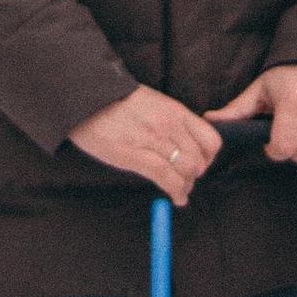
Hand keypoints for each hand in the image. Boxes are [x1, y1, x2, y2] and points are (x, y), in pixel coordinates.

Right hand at [67, 85, 223, 205]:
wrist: (86, 98)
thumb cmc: (116, 102)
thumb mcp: (152, 103)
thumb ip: (170, 122)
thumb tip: (183, 146)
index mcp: (175, 111)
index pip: (210, 140)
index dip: (209, 158)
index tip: (201, 164)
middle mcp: (169, 124)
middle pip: (198, 160)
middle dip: (195, 175)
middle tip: (187, 181)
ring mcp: (153, 139)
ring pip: (184, 170)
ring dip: (185, 186)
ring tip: (180, 191)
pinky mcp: (134, 154)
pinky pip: (165, 177)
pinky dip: (175, 192)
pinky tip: (176, 198)